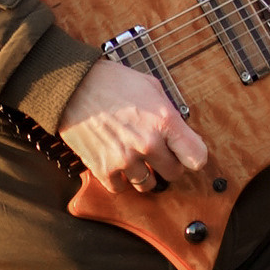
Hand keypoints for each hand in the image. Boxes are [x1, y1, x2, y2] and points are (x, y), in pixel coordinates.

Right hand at [61, 56, 209, 193]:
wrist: (72, 86)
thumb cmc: (111, 81)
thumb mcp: (150, 86)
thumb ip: (168, 111)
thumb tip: (179, 131)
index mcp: (164, 121)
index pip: (197, 158)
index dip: (192, 156)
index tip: (184, 154)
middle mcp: (148, 143)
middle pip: (174, 174)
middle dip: (168, 164)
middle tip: (157, 154)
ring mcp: (125, 158)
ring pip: (148, 184)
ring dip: (145, 174)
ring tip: (136, 159)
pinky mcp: (103, 168)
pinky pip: (121, 188)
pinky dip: (120, 180)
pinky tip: (117, 164)